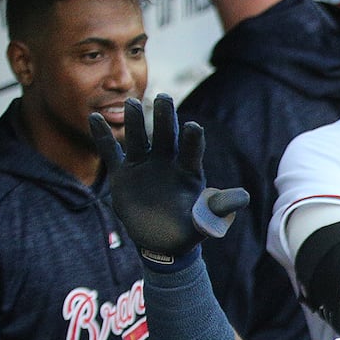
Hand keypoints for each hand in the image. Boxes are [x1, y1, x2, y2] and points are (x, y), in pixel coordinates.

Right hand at [89, 95, 248, 269]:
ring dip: (136, 122)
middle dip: (165, 118)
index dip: (193, 140)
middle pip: (166, 136)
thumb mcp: (206, 220)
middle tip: (164, 98)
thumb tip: (245, 197)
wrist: (163, 241)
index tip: (193, 127)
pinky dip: (103, 136)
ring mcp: (144, 165)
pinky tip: (94, 118)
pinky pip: (111, 152)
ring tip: (134, 103)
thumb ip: (220, 206)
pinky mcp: (123, 174)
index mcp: (189, 170)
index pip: (193, 151)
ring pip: (139, 138)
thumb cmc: (189, 228)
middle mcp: (167, 162)